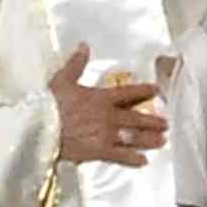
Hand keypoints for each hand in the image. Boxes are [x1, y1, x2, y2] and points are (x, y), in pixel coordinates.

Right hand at [49, 57, 164, 172]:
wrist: (40, 127)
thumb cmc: (50, 103)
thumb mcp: (62, 79)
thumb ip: (76, 63)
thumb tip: (84, 45)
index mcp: (101, 97)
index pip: (128, 93)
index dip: (144, 91)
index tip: (156, 90)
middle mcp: (108, 116)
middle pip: (136, 118)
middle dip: (152, 121)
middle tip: (166, 124)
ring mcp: (105, 135)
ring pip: (132, 137)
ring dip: (148, 139)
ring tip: (162, 141)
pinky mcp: (98, 151)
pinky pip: (120, 156)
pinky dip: (132, 158)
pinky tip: (143, 161)